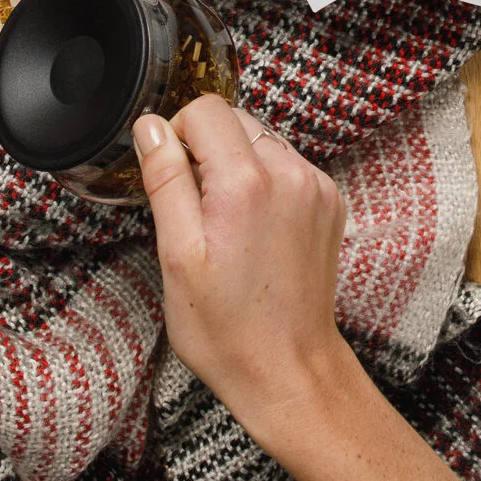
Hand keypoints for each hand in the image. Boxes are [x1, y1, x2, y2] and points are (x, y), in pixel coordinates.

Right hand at [133, 96, 352, 459]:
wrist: (289, 370)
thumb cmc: (228, 330)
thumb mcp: (177, 256)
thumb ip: (166, 180)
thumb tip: (150, 128)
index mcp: (246, 182)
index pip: (206, 110)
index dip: (177, 134)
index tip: (169, 172)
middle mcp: (290, 173)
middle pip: (236, 120)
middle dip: (207, 150)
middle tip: (194, 210)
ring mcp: (316, 186)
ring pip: (262, 140)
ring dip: (237, 165)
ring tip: (226, 225)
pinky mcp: (330, 201)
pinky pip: (288, 165)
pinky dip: (266, 181)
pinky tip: (255, 229)